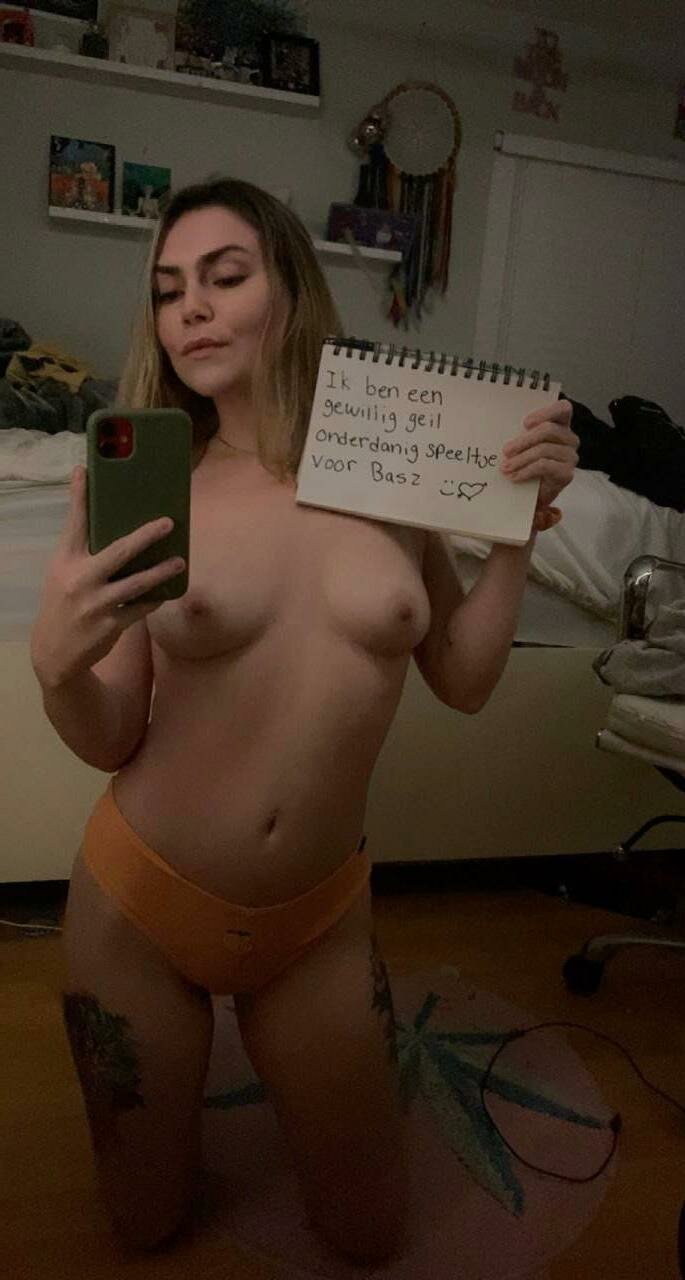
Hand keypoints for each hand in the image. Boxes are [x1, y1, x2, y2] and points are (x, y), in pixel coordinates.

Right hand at [30, 465, 184, 689]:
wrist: (55, 652)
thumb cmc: (64, 604)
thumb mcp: (62, 573)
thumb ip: (81, 550)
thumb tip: (103, 522)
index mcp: (65, 562)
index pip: (74, 524)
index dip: (79, 497)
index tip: (85, 470)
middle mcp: (80, 579)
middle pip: (118, 551)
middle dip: (146, 536)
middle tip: (168, 523)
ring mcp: (96, 604)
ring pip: (137, 583)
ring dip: (161, 572)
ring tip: (180, 562)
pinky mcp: (111, 624)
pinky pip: (141, 608)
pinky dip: (155, 599)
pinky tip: (167, 591)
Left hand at [500, 399, 577, 531]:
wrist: (531, 495)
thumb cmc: (526, 465)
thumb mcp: (523, 446)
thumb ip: (520, 434)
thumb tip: (501, 428)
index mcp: (560, 425)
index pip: (563, 408)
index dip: (546, 412)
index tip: (525, 423)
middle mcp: (569, 439)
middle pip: (549, 430)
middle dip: (524, 440)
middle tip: (506, 450)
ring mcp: (570, 456)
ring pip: (544, 450)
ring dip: (520, 459)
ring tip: (505, 467)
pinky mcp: (567, 474)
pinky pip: (544, 466)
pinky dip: (526, 471)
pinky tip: (515, 476)